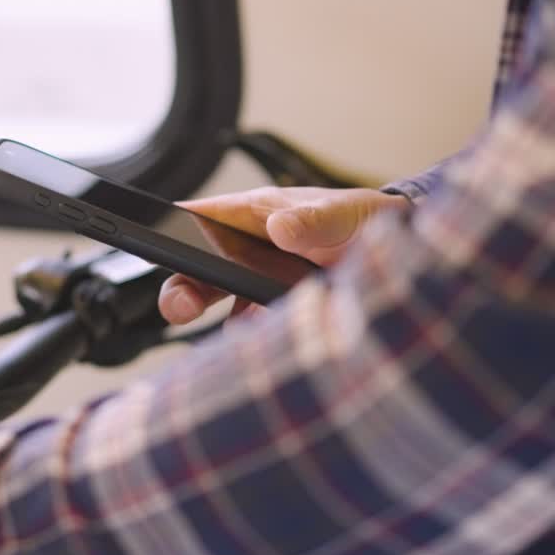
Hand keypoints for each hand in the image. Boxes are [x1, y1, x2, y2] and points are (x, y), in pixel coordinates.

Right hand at [159, 187, 409, 323]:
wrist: (400, 253)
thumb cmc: (363, 218)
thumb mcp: (344, 212)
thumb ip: (315, 219)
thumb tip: (281, 227)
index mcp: (255, 214)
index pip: (200, 218)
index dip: (171, 230)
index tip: (154, 245)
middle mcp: (248, 250)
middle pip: (197, 272)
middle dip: (183, 293)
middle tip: (181, 309)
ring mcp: (259, 284)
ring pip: (222, 307)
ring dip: (226, 322)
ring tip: (246, 329)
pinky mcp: (277, 314)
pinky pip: (256, 332)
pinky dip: (260, 342)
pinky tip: (277, 342)